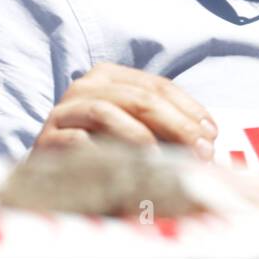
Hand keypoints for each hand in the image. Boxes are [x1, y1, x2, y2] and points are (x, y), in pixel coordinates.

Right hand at [33, 62, 217, 158]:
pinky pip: (77, 140)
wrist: (50, 181)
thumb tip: (208, 139)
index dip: (189, 109)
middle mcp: (84, 86)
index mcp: (109, 76)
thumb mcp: (136, 131)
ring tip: (166, 159)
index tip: (212, 134)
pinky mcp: (46, 140)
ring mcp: (63, 111)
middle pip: (139, 98)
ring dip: (142, 135)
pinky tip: (127, 167)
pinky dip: (104, 151)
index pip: (158, 86)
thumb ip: (165, 126)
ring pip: (107, 111)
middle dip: (176, 124)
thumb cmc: (102, 152)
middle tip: (200, 151)